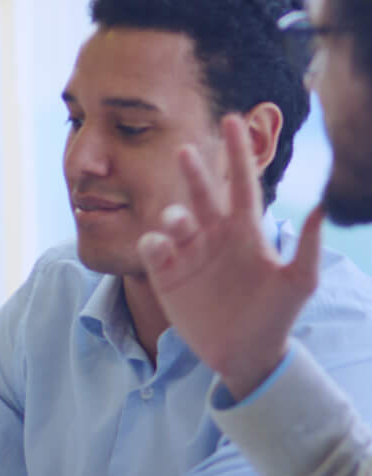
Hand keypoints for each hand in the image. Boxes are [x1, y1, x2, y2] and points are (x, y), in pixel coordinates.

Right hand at [137, 115, 321, 398]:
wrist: (245, 356)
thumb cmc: (276, 317)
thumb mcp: (299, 283)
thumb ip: (308, 246)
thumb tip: (324, 206)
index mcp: (246, 232)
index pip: (241, 185)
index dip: (237, 152)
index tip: (234, 119)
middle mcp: (215, 236)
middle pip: (201, 194)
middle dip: (193, 170)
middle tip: (185, 148)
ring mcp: (188, 254)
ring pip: (173, 217)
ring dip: (174, 214)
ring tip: (180, 224)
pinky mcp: (165, 273)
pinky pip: (152, 247)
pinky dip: (153, 243)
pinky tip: (162, 250)